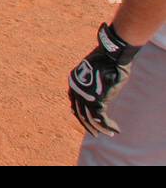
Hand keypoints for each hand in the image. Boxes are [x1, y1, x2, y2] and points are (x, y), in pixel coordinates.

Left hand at [68, 22, 139, 136]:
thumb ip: (91, 79)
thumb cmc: (106, 59)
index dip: (76, 110)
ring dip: (97, 128)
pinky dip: (107, 125)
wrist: (111, 53)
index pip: (73, 99)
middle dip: (86, 124)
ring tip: (106, 134)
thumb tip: (88, 79)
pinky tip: (115, 129)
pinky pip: (100, 117)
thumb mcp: (95, 69)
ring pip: (88, 117)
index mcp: (74, 79)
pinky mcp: (96, 98)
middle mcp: (76, 87)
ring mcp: (85, 94)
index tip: (78, 116)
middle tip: (94, 133)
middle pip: (79, 111)